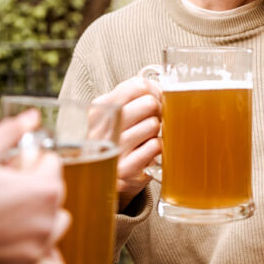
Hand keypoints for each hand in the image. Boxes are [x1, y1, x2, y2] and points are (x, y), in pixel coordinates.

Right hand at [0, 110, 69, 263]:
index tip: (2, 167)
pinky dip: (45, 256)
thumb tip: (32, 117)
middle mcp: (48, 219)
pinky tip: (25, 245)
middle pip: (54, 192)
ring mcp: (37, 246)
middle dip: (32, 185)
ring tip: (3, 213)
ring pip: (56, 223)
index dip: (26, 160)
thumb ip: (10, 133)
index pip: (52, 163)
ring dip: (40, 216)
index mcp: (43, 189)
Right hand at [92, 76, 161, 207]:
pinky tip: (148, 150)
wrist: (107, 176)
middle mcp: (103, 127)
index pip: (136, 86)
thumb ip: (135, 96)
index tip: (156, 98)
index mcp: (101, 108)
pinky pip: (155, 146)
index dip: (154, 91)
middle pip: (149, 103)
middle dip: (158, 110)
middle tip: (154, 119)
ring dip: (157, 131)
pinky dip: (158, 147)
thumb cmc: (119, 138)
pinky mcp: (125, 169)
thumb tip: (162, 87)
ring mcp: (113, 149)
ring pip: (153, 125)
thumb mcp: (118, 113)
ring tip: (147, 137)